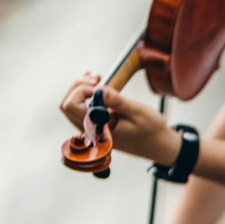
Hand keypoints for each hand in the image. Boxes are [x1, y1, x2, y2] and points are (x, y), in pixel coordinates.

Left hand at [59, 72, 180, 163]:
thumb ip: (116, 101)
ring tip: (97, 79)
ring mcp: (91, 128)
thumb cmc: (151, 130)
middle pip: (66, 103)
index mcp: (98, 130)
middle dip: (78, 86)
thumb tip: (99, 89)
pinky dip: (85, 94)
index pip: (71, 105)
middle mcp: (90, 130)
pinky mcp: (96, 125)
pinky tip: (97, 86)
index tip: (101, 85)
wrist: (159, 145)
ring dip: (81, 88)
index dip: (82, 90)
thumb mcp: (138, 113)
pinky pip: (81, 108)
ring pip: (71, 105)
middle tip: (98, 78)